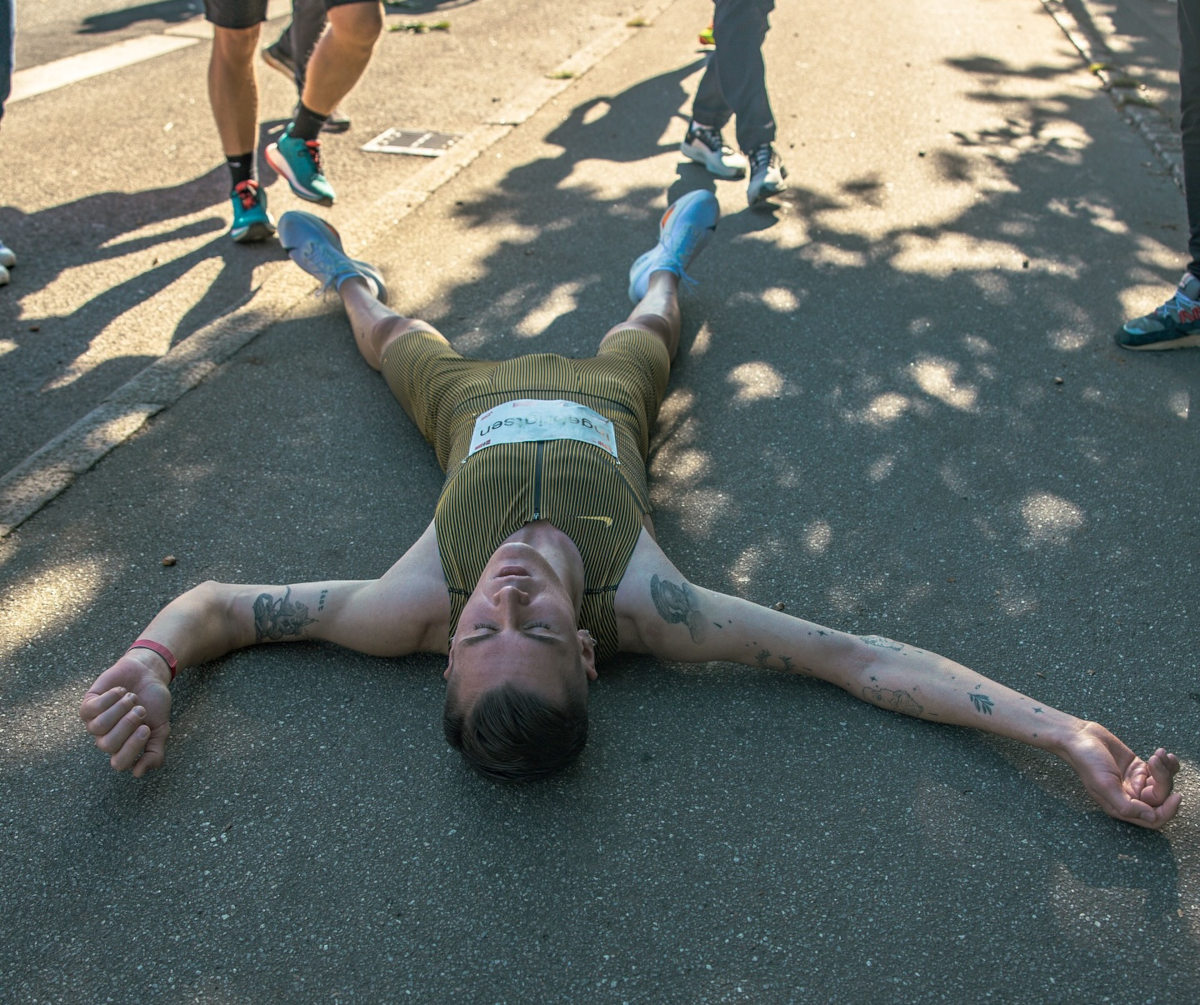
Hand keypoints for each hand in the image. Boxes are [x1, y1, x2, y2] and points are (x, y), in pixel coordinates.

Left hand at [79, 653, 172, 776]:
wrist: (149, 674)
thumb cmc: (153, 702)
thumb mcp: (161, 728)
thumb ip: (155, 752)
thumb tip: (138, 773)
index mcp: (123, 747)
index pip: (120, 763)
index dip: (133, 747)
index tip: (147, 728)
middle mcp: (106, 738)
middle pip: (108, 745)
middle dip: (128, 724)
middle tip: (140, 710)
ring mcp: (94, 722)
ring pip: (99, 727)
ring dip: (120, 709)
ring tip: (131, 697)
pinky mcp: (88, 704)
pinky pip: (93, 708)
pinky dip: (112, 697)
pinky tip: (121, 690)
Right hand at [1066, 721, 1180, 828]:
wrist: (1080, 736)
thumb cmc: (1087, 761)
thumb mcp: (1104, 785)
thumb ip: (1126, 806)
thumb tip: (1152, 818)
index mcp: (1121, 806)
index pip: (1153, 819)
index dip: (1168, 811)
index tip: (1176, 796)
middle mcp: (1131, 797)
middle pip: (1161, 798)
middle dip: (1163, 779)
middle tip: (1155, 760)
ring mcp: (1136, 781)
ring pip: (1163, 784)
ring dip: (1166, 768)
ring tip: (1158, 753)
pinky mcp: (1139, 767)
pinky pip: (1161, 771)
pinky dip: (1167, 763)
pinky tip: (1163, 753)